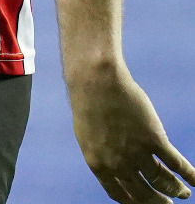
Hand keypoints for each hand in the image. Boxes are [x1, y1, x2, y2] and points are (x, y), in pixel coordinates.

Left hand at [68, 60, 193, 201]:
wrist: (95, 82)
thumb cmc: (89, 103)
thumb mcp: (89, 136)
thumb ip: (104, 154)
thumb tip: (119, 165)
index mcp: (98, 164)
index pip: (119, 195)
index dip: (134, 202)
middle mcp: (118, 164)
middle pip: (144, 194)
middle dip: (159, 202)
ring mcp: (137, 153)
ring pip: (163, 181)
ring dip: (176, 189)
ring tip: (183, 193)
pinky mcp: (154, 139)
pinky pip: (177, 164)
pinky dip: (189, 175)